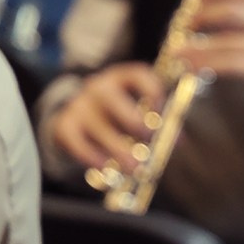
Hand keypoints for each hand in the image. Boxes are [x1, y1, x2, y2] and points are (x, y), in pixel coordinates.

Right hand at [49, 62, 163, 171]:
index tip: (161, 110)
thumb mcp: (140, 112)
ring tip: (134, 168)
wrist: (81, 120)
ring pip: (97, 126)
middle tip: (148, 138)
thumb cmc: (122, 116)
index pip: (137, 75)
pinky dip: (91, 156)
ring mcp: (79, 105)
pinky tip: (104, 167)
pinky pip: (76, 141)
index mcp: (123, 79)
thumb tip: (178, 141)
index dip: (151, 90)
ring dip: (117, 148)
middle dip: (133, 120)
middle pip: (112, 99)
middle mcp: (99, 87)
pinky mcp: (64, 125)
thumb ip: (161, 124)